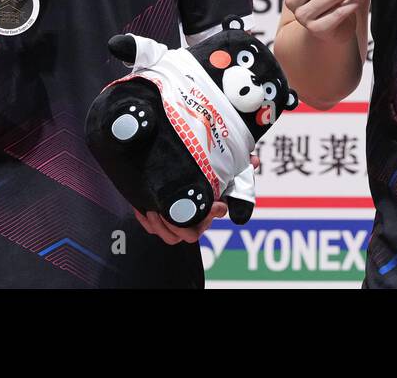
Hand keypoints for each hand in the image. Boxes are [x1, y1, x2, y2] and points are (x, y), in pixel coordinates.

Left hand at [133, 155, 259, 244]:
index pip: (209, 219)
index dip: (210, 214)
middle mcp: (192, 217)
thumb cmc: (203, 169)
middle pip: (187, 236)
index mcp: (207, 209)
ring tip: (153, 211)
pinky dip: (145, 221)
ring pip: (168, 236)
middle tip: (165, 211)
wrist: (174, 164)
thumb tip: (255, 161)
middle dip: (177, 227)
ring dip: (160, 227)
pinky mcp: (156, 214)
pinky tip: (141, 207)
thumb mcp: (222, 167)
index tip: (211, 203)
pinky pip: (151, 227)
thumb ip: (240, 165)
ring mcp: (174, 218)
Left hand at [134, 201, 227, 244]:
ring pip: (158, 233)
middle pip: (171, 238)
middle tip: (157, 211)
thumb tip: (220, 209)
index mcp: (196, 229)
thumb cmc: (204, 200)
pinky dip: (142, 218)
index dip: (181, 228)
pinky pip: (149, 226)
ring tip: (149, 209)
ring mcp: (169, 228)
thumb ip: (219, 208)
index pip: (190, 235)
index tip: (176, 214)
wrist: (192, 195)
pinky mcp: (158, 223)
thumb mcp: (213, 203)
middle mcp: (182, 231)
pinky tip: (140, 207)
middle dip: (162, 226)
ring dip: (152, 223)